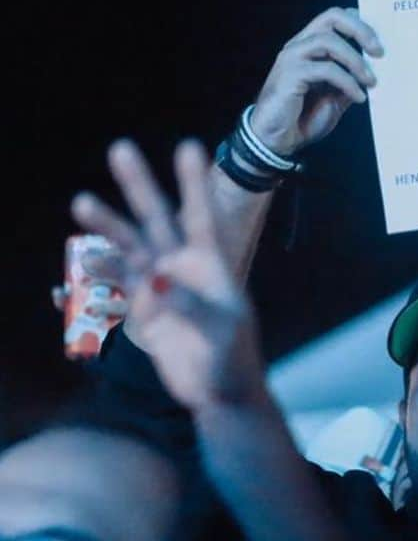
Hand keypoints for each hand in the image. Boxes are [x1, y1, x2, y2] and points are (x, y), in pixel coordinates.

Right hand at [72, 139, 267, 410]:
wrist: (220, 393)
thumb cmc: (233, 357)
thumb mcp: (221, 329)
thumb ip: (190, 303)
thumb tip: (155, 281)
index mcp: (210, 264)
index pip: (201, 216)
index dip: (194, 184)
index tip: (190, 147)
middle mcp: (181, 267)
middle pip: (157, 219)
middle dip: (139, 186)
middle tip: (120, 148)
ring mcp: (158, 287)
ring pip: (127, 249)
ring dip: (105, 228)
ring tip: (81, 202)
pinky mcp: (140, 311)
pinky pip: (109, 291)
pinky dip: (87, 284)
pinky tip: (61, 281)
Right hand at [248, 7, 383, 155]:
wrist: (278, 141)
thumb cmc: (303, 119)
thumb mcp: (336, 99)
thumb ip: (350, 82)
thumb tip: (374, 73)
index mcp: (310, 46)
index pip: (335, 18)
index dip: (359, 23)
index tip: (381, 40)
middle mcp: (300, 45)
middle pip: (332, 17)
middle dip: (360, 30)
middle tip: (380, 52)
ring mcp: (293, 58)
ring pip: (328, 41)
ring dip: (355, 60)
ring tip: (371, 81)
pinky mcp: (290, 74)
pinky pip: (326, 70)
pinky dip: (347, 82)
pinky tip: (359, 97)